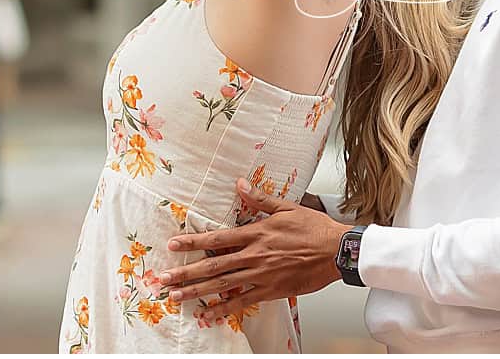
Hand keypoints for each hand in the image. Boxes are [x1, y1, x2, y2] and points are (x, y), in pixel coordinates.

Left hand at [160, 180, 349, 312]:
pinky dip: (225, 309)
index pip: (217, 239)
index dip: (192, 242)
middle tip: (163, 279)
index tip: (173, 246)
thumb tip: (239, 184)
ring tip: (176, 297)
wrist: (336, 251)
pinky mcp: (271, 290)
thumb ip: (260, 199)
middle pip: (213, 266)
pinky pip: (243, 301)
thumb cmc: (314, 229)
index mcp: (256, 234)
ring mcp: (261, 275)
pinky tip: (209, 314)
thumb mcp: (286, 207)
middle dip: (185, 273)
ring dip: (198, 292)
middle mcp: (254, 256)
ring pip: (223, 285)